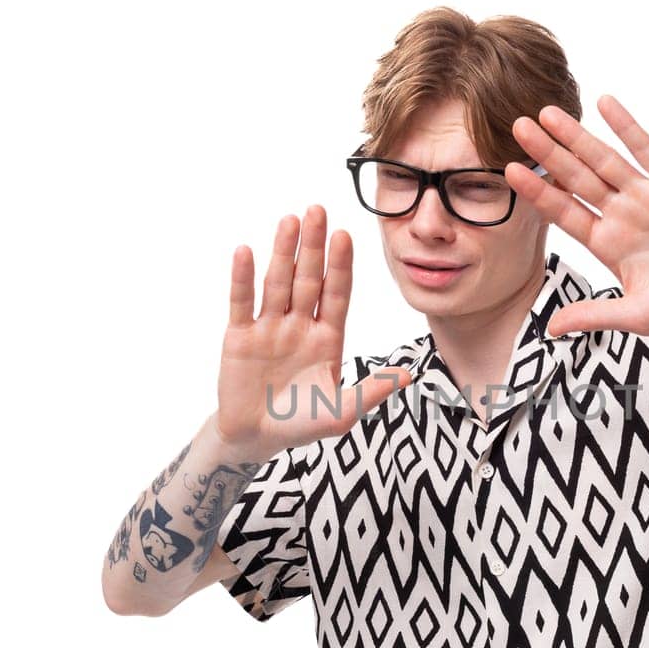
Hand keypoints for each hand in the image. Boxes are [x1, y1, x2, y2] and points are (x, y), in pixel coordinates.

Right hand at [214, 205, 410, 461]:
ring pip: (278, 283)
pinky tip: (246, 252)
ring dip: (283, 252)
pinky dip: (243, 278)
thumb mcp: (342, 413)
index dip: (341, 266)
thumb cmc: (301, 424)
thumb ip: (371, 392)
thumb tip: (408, 375)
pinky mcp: (240, 337)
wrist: (256, 438)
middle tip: (318, 209)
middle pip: (309, 279)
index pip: (337, 294)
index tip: (346, 235)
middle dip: (314, 246)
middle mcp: (300, 325)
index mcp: (328, 337)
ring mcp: (270, 328)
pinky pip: (242, 303)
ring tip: (289, 220)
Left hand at [505, 95, 648, 337]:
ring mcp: (644, 194)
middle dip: (547, 153)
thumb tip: (551, 330)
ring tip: (548, 112)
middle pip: (576, 178)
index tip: (509, 172)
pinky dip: (626, 126)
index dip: (538, 192)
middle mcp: (620, 214)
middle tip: (517, 126)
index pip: (564, 212)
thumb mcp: (637, 315)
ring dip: (577, 135)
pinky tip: (604, 103)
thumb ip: (595, 316)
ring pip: (603, 159)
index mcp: (606, 243)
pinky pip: (645, 148)